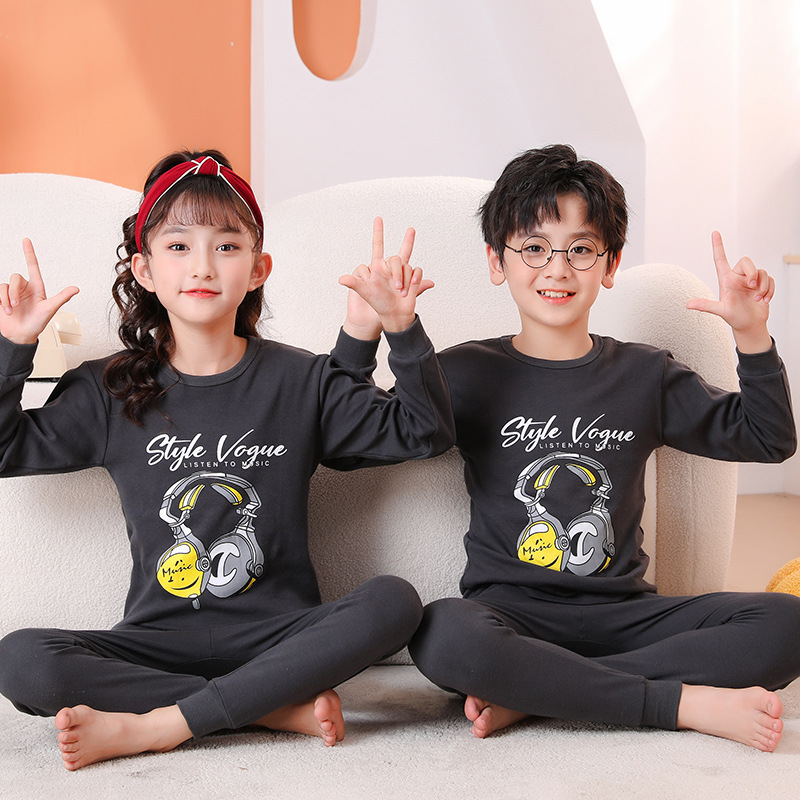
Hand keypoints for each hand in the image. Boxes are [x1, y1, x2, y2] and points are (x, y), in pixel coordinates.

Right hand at [0, 239, 78, 344]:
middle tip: (16, 305)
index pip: (33, 267)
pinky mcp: (2, 297)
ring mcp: (12, 292)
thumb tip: (76, 288)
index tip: (26, 240)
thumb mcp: (50, 309)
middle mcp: (24, 288)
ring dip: (7, 298)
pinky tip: (6, 310)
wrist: (21, 335)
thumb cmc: (37, 324)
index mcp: (37, 288)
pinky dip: (1, 300)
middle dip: (14, 291)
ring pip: (6, 284)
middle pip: (16, 277)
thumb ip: (62, 297)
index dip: (29, 253)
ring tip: (11, 310)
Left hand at [339, 217, 432, 334]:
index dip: (378, 232)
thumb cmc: (378, 303)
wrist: (394, 314)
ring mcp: (403, 273)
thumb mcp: (364, 292)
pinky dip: (414, 279)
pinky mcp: (414, 278)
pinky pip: (416, 271)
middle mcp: (391, 268)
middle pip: (400, 252)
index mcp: (378, 267)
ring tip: (399, 290)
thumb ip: (354, 283)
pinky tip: (409, 288)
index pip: (378, 246)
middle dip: (408, 241)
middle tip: (411, 230)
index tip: (378, 218)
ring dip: (402, 278)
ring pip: (406, 264)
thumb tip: (340, 279)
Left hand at [686, 231, 772, 352]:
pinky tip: (764, 300)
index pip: (720, 259)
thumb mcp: (720, 311)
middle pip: (746, 261)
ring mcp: (751, 280)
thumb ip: (706, 305)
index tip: (715, 232)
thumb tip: (688, 304)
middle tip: (751, 286)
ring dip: (762, 286)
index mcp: (726, 280)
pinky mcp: (762, 284)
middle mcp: (738, 277)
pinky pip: (769, 279)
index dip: (718, 246)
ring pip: (760, 271)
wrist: (750, 325)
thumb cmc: (734, 318)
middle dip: (752, 273)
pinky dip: (769, 290)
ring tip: (757, 298)